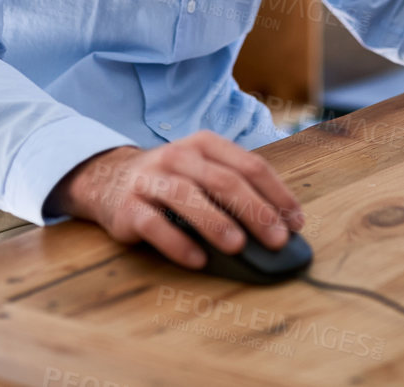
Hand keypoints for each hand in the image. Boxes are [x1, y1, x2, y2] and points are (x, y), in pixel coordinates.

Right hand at [51, 130, 305, 269]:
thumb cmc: (171, 180)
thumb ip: (234, 187)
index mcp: (204, 144)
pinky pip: (153, 224)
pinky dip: (177, 242)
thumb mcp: (202, 170)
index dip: (276, 194)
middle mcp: (178, 156)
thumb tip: (279, 225)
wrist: (108, 179)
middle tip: (277, 239)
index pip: (249, 165)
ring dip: (215, 222)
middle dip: (254, 211)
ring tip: (238, 246)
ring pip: (186, 197)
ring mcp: (150, 180)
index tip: (296, 222)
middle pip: (223, 181)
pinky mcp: (127, 207)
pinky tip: (197, 259)